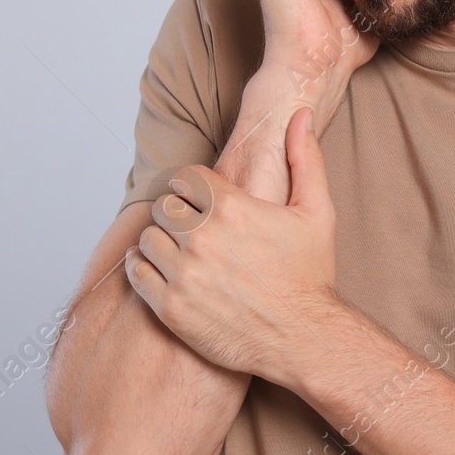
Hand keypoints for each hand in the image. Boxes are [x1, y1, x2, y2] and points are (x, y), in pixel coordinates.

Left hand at [125, 107, 342, 387]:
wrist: (304, 338)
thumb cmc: (310, 276)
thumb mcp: (317, 211)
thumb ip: (305, 158)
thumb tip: (301, 115)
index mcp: (231, 207)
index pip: (186, 177)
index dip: (195, 187)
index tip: (204, 201)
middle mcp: (201, 237)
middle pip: (164, 206)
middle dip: (178, 212)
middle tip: (194, 228)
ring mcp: (183, 273)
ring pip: (148, 237)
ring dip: (160, 240)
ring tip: (181, 250)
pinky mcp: (170, 307)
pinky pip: (137, 273)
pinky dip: (143, 267)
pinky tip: (160, 268)